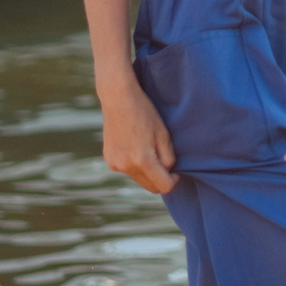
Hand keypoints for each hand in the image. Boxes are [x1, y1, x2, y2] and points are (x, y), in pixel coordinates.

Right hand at [100, 78, 179, 193]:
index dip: (174, 180)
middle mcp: (126, 166)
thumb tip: (168, 172)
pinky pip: (128, 170)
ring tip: (149, 150)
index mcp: (142, 160)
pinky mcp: (109, 160)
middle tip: (166, 162)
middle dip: (161, 179)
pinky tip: (136, 147)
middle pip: (150, 187)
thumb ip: (168, 158)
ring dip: (148, 172)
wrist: (118, 99)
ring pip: (139, 179)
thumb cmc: (144, 113)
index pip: (164, 186)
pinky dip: (135, 165)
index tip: (177, 170)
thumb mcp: (163, 135)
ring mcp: (115, 164)